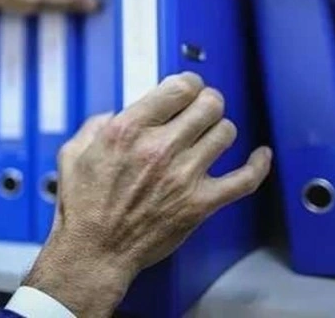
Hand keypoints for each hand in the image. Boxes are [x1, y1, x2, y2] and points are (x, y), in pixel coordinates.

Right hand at [23, 72, 271, 316]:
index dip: (190, 82)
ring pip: (226, 132)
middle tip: (204, 107)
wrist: (94, 252)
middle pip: (209, 104)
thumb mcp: (74, 152)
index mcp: (128, 130)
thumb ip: (97, 124)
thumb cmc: (83, 208)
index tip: (190, 87)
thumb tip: (119, 113)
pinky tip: (260, 156)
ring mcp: (183, 176)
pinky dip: (258, 165)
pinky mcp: (199, 204)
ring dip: (220, 129)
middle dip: (208, 101)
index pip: (179, 87)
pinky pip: (244, 179)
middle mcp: (159, 148)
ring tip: (212, 134)